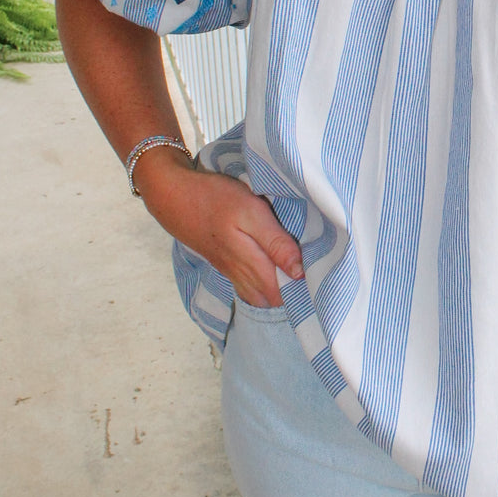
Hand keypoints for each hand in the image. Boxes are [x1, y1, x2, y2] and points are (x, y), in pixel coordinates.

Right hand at [133, 148, 303, 306]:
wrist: (173, 196)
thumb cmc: (214, 198)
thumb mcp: (251, 211)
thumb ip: (276, 242)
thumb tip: (299, 272)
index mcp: (251, 263)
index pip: (284, 295)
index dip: (305, 292)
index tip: (324, 277)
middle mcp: (241, 274)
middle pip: (273, 299)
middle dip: (295, 294)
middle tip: (317, 275)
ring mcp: (231, 271)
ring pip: (260, 294)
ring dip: (279, 290)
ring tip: (299, 273)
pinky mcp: (225, 263)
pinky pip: (249, 285)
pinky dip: (264, 283)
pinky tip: (274, 268)